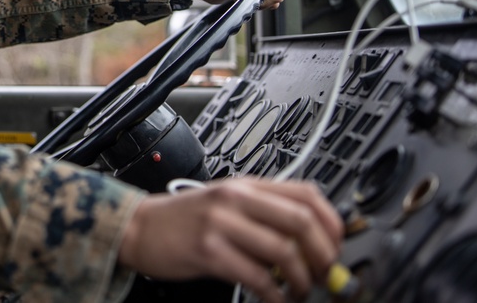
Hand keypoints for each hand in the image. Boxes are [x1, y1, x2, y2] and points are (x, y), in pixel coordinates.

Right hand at [117, 177, 343, 302]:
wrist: (139, 227)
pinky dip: (274, 295)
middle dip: (324, 256)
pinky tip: (274, 300)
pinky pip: (257, 277)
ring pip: (284, 252)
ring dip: (302, 281)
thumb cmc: (184, 220)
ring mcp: (222, 223)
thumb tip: (311, 241)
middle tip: (325, 275)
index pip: (307, 194)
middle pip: (302, 222)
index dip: (333, 224)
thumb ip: (264, 214)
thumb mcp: (227, 203)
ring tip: (299, 292)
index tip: (337, 247)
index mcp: (247, 185)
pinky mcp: (209, 251)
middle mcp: (237, 199)